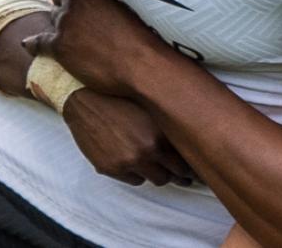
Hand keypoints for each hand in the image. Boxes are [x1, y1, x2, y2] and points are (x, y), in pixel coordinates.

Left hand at [23, 0, 179, 97]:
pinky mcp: (58, 46)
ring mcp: (66, 23)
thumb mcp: (130, 6)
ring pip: (52, 15)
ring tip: (54, 22)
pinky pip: (38, 42)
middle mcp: (77, 1)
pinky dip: (32, 43)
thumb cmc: (144, 38)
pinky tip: (26, 44)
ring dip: (54, 19)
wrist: (141, 65)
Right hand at [63, 89, 194, 186]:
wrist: (86, 103)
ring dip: (159, 174)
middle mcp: (145, 152)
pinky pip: (135, 181)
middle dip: (179, 176)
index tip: (195, 169)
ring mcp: (128, 163)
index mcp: (159, 136)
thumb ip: (169, 128)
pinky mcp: (111, 169)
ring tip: (161, 168)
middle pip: (172, 176)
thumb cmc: (121, 100)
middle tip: (185, 177)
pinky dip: (139, 174)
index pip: (184, 163)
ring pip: (155, 180)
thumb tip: (190, 142)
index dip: (191, 167)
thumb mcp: (151, 109)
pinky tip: (139, 164)